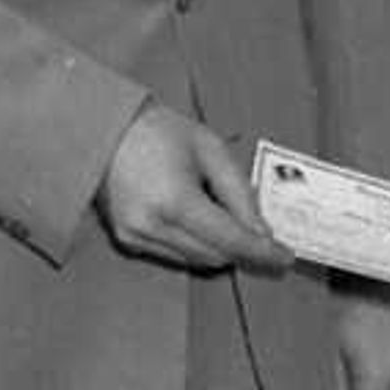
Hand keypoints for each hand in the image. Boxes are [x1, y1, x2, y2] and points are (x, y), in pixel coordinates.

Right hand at [96, 107, 285, 269]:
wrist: (104, 128)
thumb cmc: (160, 132)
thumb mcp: (212, 151)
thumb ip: (241, 194)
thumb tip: (262, 233)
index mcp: (174, 201)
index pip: (231, 240)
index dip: (262, 251)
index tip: (285, 257)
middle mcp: (151, 226)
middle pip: (217, 255)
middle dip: (241, 246)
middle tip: (253, 223)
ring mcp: (135, 236)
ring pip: (197, 260)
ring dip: (218, 245)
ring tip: (214, 207)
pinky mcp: (126, 240)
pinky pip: (176, 254)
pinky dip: (194, 242)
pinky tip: (192, 214)